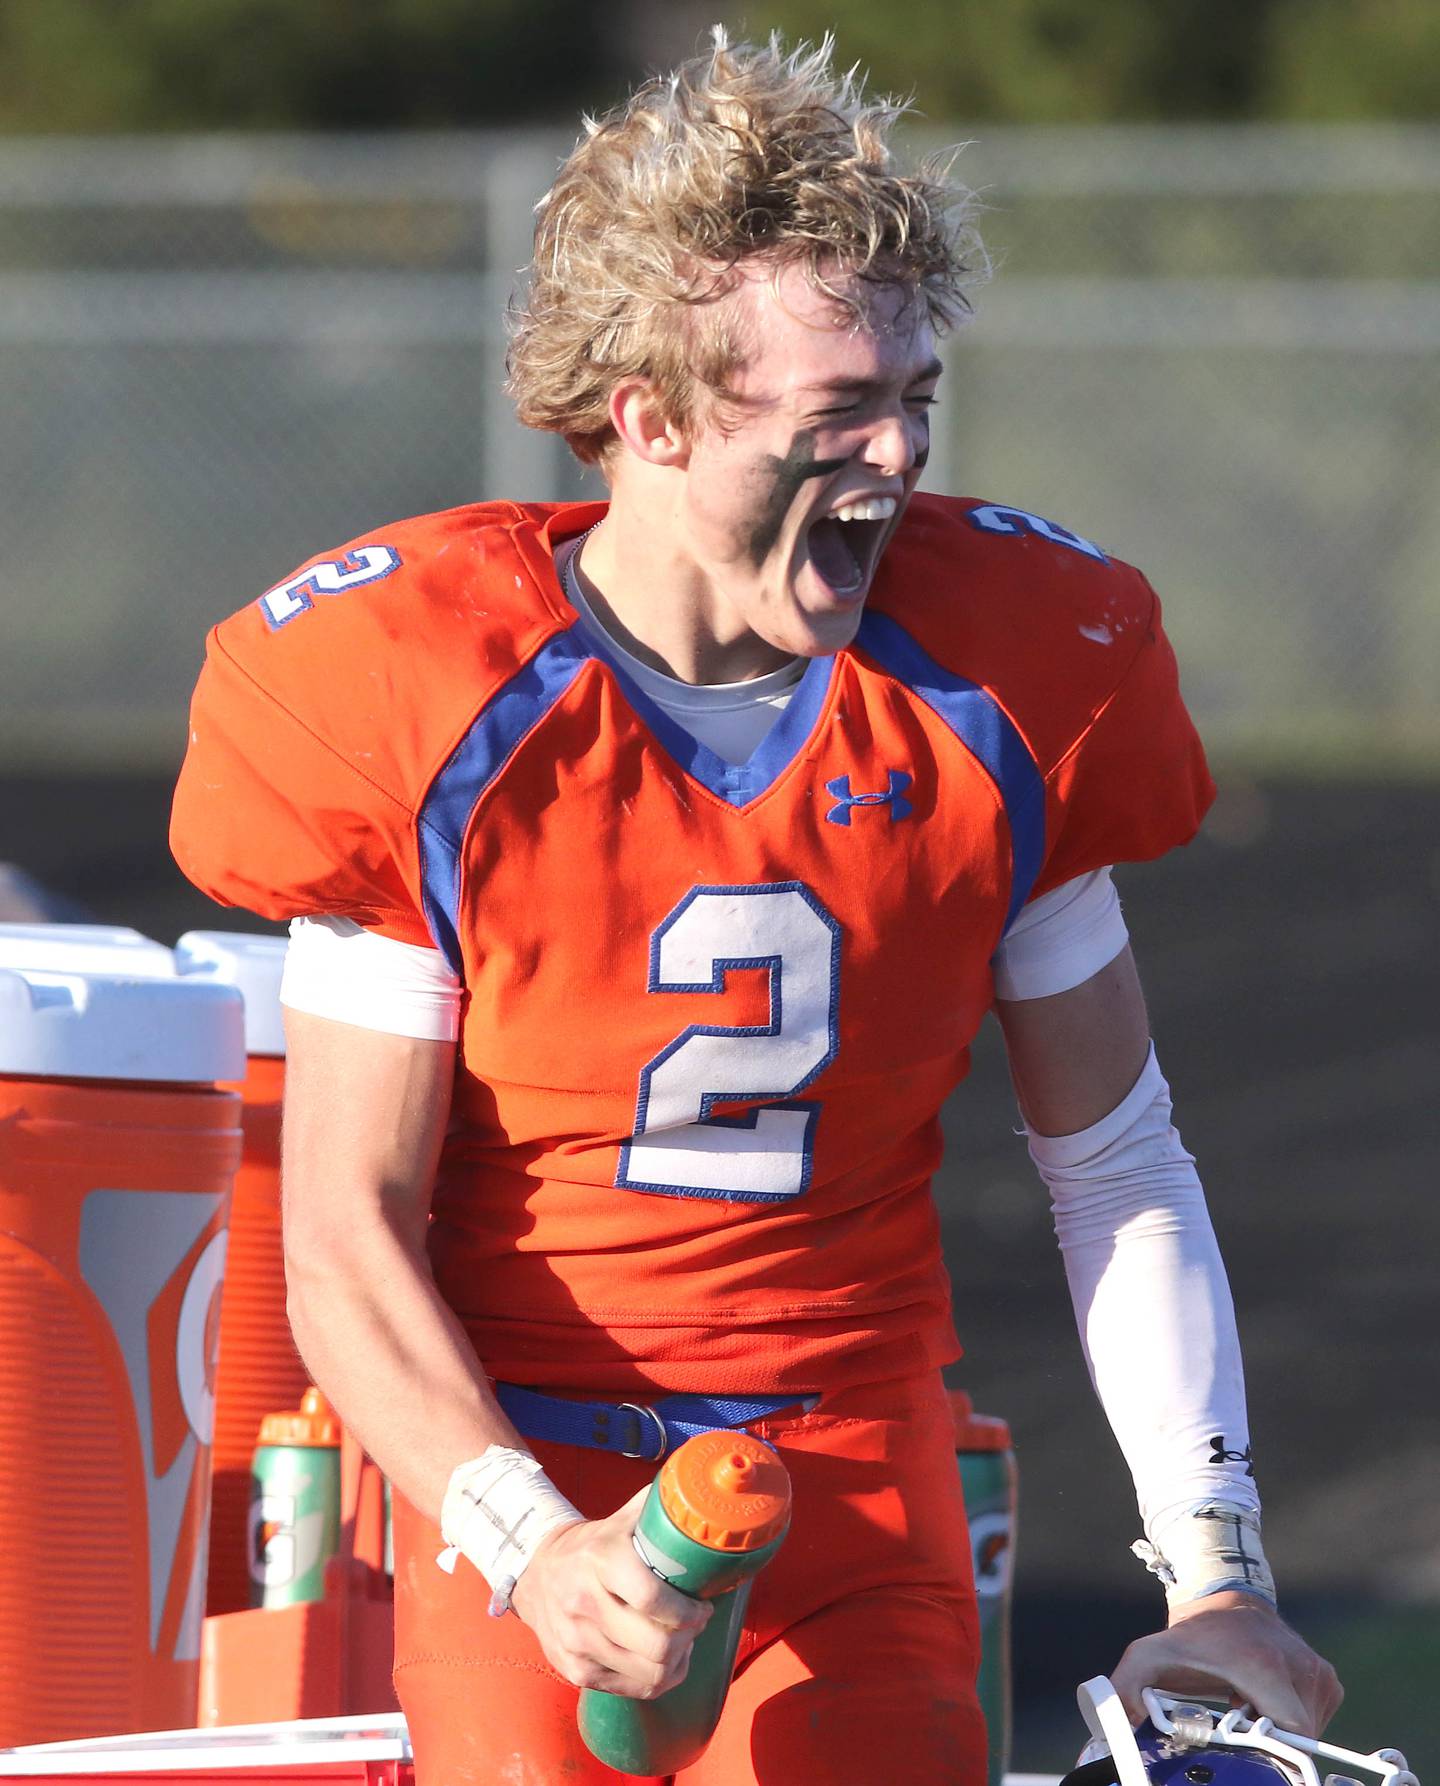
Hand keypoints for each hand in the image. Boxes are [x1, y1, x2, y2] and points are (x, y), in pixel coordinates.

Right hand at [509, 1483, 711, 1697]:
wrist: (536, 1574)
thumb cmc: (594, 1545)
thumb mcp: (622, 1519)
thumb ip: (660, 1510)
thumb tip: (702, 1499)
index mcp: (600, 1560)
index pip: (652, 1599)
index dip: (688, 1611)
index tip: (703, 1606)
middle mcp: (584, 1604)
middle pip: (656, 1645)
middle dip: (688, 1638)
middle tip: (695, 1624)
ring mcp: (577, 1642)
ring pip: (648, 1674)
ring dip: (676, 1661)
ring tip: (681, 1641)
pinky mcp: (574, 1670)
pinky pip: (633, 1689)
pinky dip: (657, 1678)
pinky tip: (661, 1658)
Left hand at [1109, 1592, 1341, 1737]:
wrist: (1225, 1596)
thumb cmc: (1190, 1634)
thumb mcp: (1150, 1655)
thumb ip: (1127, 1687)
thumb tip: (1118, 1722)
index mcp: (1263, 1666)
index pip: (1292, 1735)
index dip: (1271, 1752)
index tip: (1244, 1746)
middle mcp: (1299, 1667)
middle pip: (1296, 1739)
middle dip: (1268, 1742)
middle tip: (1235, 1724)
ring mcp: (1318, 1673)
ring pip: (1306, 1732)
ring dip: (1277, 1729)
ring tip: (1246, 1709)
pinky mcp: (1326, 1679)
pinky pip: (1315, 1720)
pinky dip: (1291, 1719)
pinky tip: (1263, 1701)